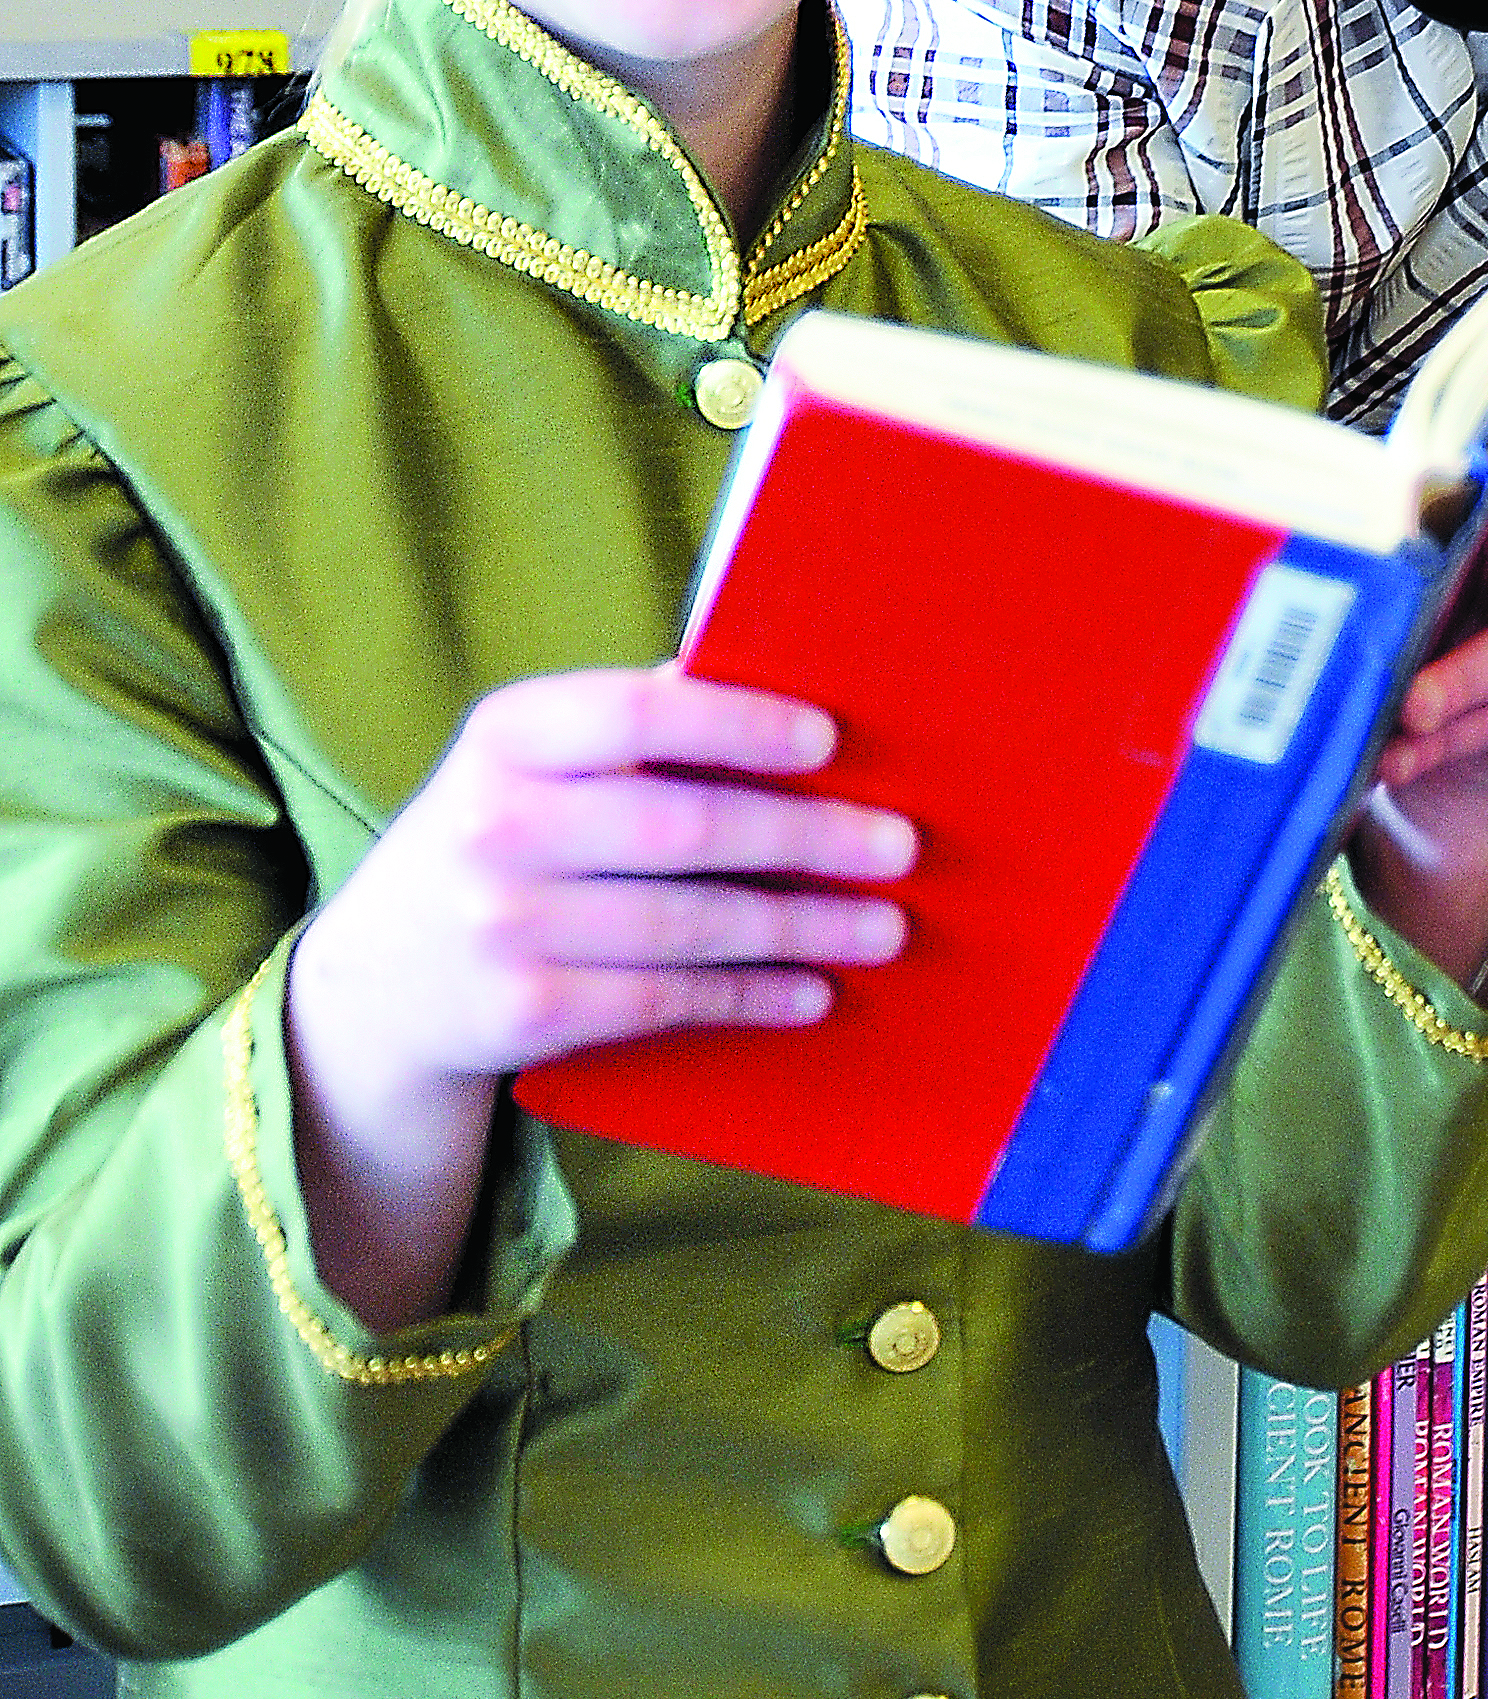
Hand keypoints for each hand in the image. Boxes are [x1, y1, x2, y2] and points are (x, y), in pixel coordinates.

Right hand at [284, 663, 912, 1329]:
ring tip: (885, 925)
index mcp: (507, 735)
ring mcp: (506, 925)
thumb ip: (631, 726)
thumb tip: (777, 686)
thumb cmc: (503, 834)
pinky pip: (665, 1000)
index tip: (829, 739)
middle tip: (899, 845)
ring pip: (688, 925)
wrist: (378, 979)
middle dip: (806, 837)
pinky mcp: (525, 1013)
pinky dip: (751, 994)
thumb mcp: (532, 762)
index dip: (738, 724)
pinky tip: (814, 989)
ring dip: (803, 926)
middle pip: (683, 828)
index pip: (635, 714)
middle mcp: (497, 825)